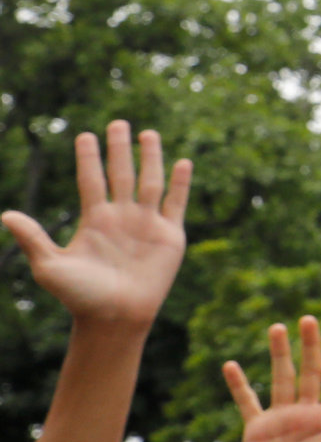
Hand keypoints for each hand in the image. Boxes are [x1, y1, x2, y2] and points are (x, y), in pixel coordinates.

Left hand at [6, 121, 191, 332]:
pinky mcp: (170, 236)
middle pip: (121, 174)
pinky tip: (182, 162)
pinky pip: (177, 203)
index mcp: (94, 220)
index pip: (91, 180)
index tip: (84, 135)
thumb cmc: (79, 296)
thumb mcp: (49, 266)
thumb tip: (7, 214)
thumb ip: (33, 238)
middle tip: (118, 123)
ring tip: (149, 134)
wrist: (114, 318)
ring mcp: (147, 224)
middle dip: (120, 149)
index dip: (88, 158)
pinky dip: (181, 183)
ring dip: (150, 158)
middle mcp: (121, 217)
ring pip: (150, 182)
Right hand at [222, 317, 320, 441]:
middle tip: (308, 319)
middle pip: (310, 371)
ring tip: (278, 327)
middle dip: (310, 346)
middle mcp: (306, 414)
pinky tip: (230, 365)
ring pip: (281, 378)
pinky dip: (239, 384)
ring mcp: (281, 420)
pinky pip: (247, 402)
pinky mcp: (256, 430)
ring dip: (279, 354)